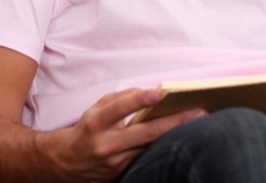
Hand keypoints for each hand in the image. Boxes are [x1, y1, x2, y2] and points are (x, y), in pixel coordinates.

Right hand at [38, 88, 204, 180]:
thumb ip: (121, 98)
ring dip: (176, 136)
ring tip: (199, 122)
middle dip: (174, 121)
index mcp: (96, 124)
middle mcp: (106, 145)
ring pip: (151, 149)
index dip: (138, 99)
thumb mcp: (96, 108)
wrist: (65, 163)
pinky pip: (147, 159)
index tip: (159, 92)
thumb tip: (148, 92)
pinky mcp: (122, 174)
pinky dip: (165, 149)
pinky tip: (182, 139)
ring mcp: (116, 163)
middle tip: (198, 110)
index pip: (119, 109)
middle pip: (145, 133)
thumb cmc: (86, 130)